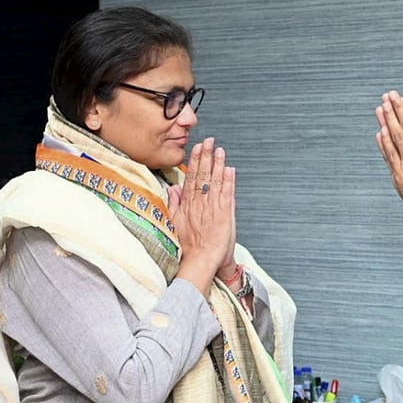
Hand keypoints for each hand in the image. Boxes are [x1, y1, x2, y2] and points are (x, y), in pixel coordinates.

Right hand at [166, 136, 235, 295]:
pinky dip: (228, 181)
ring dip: (217, 164)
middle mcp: (199, 203)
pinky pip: (226, 194)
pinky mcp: (224, 214)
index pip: (191, 177)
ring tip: (220, 150)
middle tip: (208, 141)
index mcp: (188, 204)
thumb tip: (173, 188)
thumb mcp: (176, 222)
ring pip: (215, 181)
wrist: (200, 261)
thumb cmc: (190, 246)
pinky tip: (229, 169)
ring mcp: (212, 208)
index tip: (197, 148)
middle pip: (202, 175)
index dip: (195, 161)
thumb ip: (174, 204)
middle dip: (205, 156)